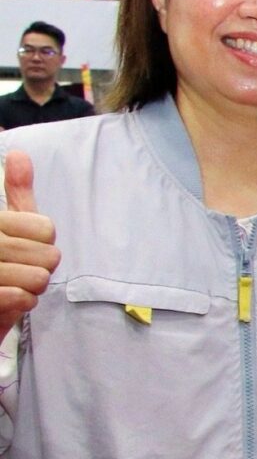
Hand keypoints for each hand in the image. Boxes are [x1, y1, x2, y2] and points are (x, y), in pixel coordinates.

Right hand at [0, 153, 58, 339]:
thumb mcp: (8, 225)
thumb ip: (15, 193)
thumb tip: (19, 154)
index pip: (46, 228)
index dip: (44, 243)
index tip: (25, 246)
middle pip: (49, 255)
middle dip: (41, 269)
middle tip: (20, 272)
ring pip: (38, 279)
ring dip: (31, 289)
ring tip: (12, 285)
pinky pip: (21, 299)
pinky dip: (21, 304)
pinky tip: (7, 300)